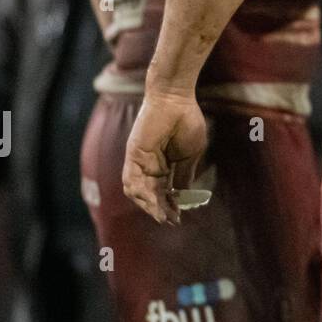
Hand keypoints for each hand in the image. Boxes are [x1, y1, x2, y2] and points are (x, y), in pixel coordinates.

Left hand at [123, 91, 207, 225]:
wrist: (176, 100)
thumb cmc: (186, 121)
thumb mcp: (190, 154)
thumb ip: (184, 174)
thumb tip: (182, 194)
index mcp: (163, 165)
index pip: (164, 191)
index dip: (170, 205)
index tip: (179, 217)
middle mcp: (149, 166)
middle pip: (150, 194)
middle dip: (160, 209)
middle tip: (171, 220)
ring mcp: (139, 162)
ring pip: (138, 191)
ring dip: (149, 205)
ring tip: (162, 215)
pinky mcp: (133, 156)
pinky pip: (131, 179)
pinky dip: (140, 193)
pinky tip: (153, 202)